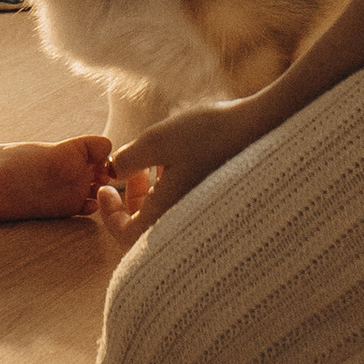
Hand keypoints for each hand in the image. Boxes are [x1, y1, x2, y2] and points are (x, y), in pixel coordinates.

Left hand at [100, 95, 268, 237]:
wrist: (259, 127)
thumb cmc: (208, 134)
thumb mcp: (157, 141)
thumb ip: (127, 159)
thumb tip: (113, 172)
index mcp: (167, 216)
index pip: (125, 236)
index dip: (109, 215)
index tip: (104, 189)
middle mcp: (185, 223)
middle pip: (145, 229)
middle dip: (129, 202)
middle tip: (127, 172)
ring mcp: (201, 214)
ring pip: (163, 217)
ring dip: (148, 195)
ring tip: (150, 163)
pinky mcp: (213, 204)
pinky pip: (182, 208)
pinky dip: (169, 192)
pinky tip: (172, 164)